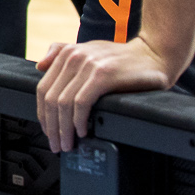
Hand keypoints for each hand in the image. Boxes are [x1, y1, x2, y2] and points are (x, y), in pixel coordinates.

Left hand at [33, 36, 169, 151]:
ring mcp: (88, 65)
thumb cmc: (123, 58)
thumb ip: (62, 54)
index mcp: (67, 53)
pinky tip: (82, 131)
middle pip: (50, 98)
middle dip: (51, 126)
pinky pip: (82, 102)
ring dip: (63, 129)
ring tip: (67, 143)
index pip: (43, 88)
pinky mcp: (103, 75)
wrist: (154, 54)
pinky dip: (78, 120)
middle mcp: (74, 57)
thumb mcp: (89, 51)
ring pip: (64, 103)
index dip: (42, 113)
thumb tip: (39, 66)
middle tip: (56, 144)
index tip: (47, 130)